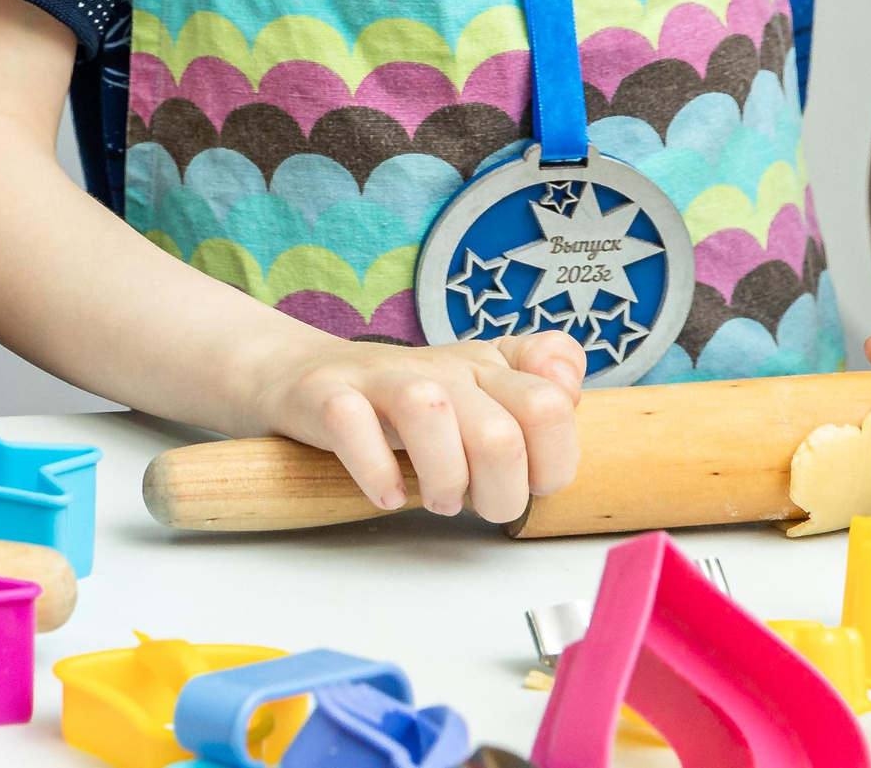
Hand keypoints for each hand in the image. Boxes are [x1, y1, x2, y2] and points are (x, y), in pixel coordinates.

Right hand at [252, 330, 585, 521]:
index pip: (550, 405)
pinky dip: (375, 472)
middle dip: (497, 493)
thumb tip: (569, 391)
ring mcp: (379, 376)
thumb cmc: (402, 406)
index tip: (524, 482)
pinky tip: (384, 495)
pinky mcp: (325, 392)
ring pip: (430, 412)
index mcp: (486, 367)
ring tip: (435, 499)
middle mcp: (439, 365)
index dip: (550, 465)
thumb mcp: (479, 398)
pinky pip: (352, 424)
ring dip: (441, 479)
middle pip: (499, 431)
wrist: (301, 378)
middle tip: (472, 504)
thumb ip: (538, 399)